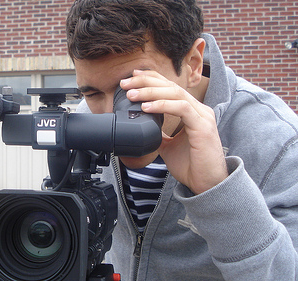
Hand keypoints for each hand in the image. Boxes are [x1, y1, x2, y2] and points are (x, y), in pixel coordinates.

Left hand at [121, 70, 227, 194]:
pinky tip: (147, 108)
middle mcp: (198, 109)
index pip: (170, 86)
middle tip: (126, 84)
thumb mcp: (168, 145)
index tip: (132, 77)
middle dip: (146, 82)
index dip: (151, 78)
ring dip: (151, 92)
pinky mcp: (203, 126)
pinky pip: (182, 108)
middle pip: (171, 86)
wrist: (206, 184)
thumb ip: (158, 133)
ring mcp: (203, 116)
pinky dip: (163, 106)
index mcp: (191, 111)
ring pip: (175, 93)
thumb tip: (142, 128)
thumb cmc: (191, 165)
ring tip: (132, 95)